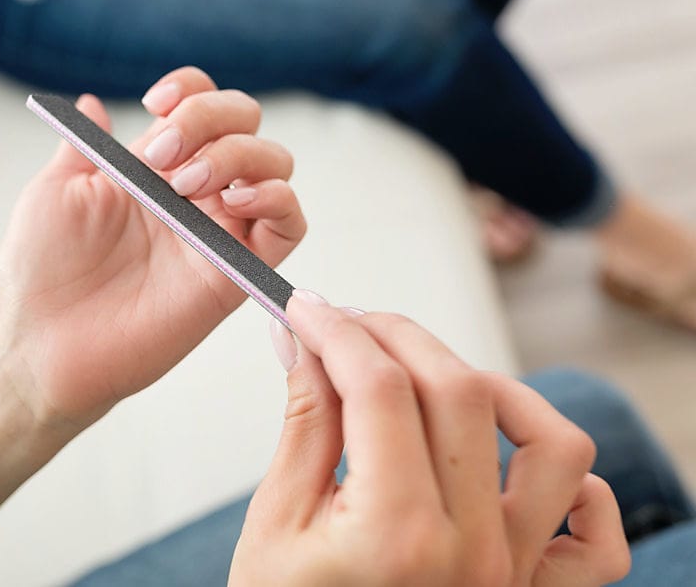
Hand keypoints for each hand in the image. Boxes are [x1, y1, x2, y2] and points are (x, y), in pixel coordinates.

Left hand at [0, 66, 305, 435]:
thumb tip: (93, 103)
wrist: (41, 343)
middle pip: (244, 124)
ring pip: (275, 165)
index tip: (155, 102)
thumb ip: (85, 145)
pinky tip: (236, 200)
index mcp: (151, 169)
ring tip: (188, 184)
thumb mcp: (54, 191)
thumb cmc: (38, 272)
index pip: (199, 105)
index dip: (191, 89)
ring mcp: (215, 231)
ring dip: (241, 154)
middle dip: (212, 117)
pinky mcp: (233, 272)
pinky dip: (279, 199)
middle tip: (164, 155)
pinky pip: (289, 226)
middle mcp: (190, 194)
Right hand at [230, 293, 630, 585]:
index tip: (310, 309)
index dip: (338, 332)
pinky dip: (576, 489)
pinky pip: (593, 539)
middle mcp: (471, 553)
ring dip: (493, 388)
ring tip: (430, 376)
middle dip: (394, 336)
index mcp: (395, 537)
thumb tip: (303, 340)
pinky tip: (512, 462)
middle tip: (348, 325)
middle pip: (457, 393)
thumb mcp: (276, 522)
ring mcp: (512, 575)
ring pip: (550, 443)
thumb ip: (304, 421)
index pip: (377, 389)